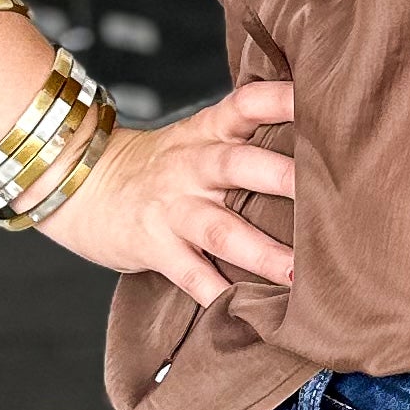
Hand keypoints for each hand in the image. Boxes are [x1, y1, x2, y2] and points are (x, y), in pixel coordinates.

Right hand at [35, 74, 296, 303]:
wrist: (81, 185)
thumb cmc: (158, 167)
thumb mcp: (196, 137)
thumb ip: (245, 136)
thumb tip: (318, 142)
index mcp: (207, 134)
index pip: (245, 104)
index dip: (280, 99)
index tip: (317, 99)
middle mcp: (193, 166)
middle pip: (239, 165)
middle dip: (283, 178)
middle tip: (329, 195)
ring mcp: (173, 209)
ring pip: (222, 230)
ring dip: (262, 253)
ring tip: (298, 274)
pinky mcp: (155, 247)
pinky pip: (190, 275)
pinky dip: (217, 294)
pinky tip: (246, 311)